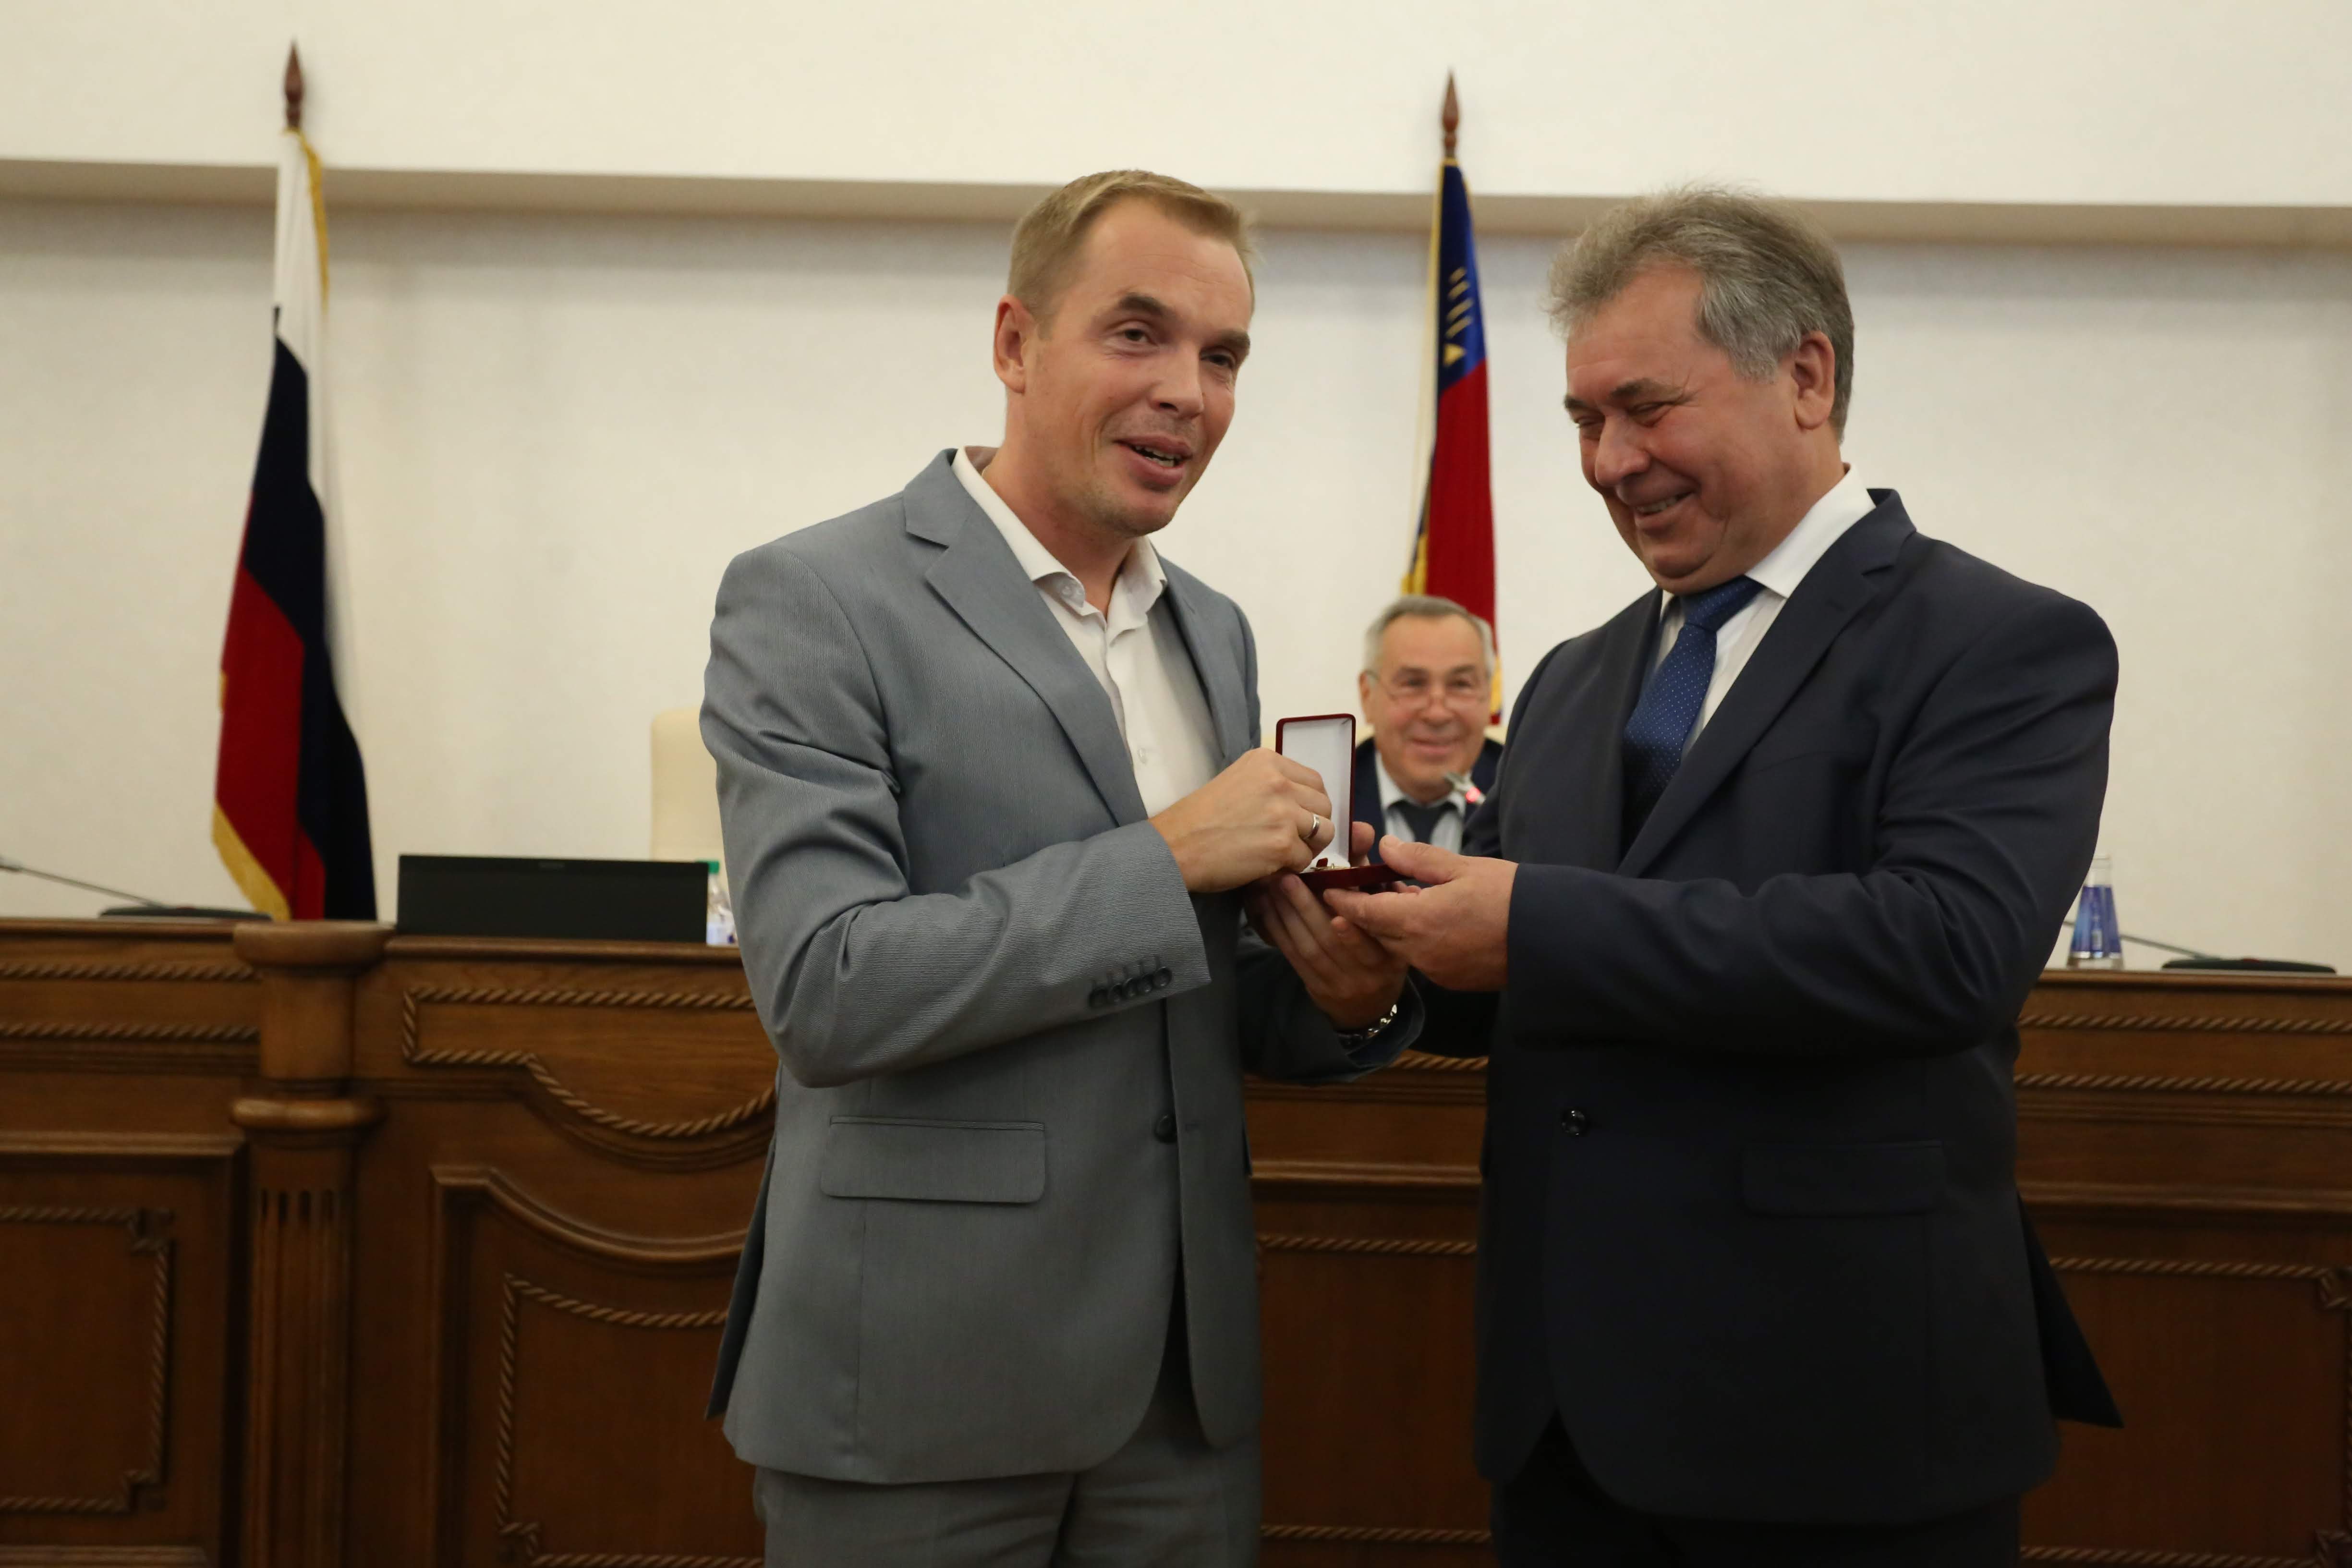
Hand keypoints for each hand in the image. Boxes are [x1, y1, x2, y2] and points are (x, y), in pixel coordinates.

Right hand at [1151, 748, 1334, 892]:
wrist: (1174, 847)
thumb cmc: (1199, 819)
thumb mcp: (1237, 781)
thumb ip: (1270, 785)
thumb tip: (1302, 803)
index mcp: (1267, 761)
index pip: (1314, 781)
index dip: (1311, 804)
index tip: (1299, 819)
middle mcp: (1278, 781)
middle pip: (1324, 805)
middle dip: (1314, 826)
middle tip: (1294, 841)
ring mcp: (1282, 812)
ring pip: (1323, 831)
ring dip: (1308, 847)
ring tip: (1285, 854)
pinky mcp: (1281, 844)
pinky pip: (1305, 859)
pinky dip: (1291, 867)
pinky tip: (1270, 866)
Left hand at [1246, 826, 1407, 1029]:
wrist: (1370, 1002)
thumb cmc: (1378, 940)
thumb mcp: (1385, 909)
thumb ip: (1369, 871)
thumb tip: (1359, 829)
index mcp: (1393, 953)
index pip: (1373, 934)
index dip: (1352, 909)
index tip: (1329, 886)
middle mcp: (1368, 973)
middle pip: (1334, 939)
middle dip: (1307, 906)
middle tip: (1287, 877)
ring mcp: (1340, 983)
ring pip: (1309, 947)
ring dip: (1287, 914)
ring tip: (1270, 886)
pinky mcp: (1316, 988)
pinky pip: (1293, 957)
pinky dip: (1277, 930)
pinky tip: (1264, 907)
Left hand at [1324, 835, 1514, 990]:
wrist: (1550, 937)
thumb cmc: (1509, 895)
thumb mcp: (1461, 867)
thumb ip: (1417, 859)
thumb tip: (1385, 847)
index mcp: (1417, 921)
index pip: (1363, 912)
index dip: (1342, 899)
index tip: (1328, 887)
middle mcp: (1420, 952)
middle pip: (1376, 932)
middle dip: (1366, 911)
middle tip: (1361, 886)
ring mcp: (1436, 970)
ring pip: (1398, 946)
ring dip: (1392, 925)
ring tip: (1401, 897)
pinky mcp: (1453, 979)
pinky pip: (1421, 959)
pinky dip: (1416, 940)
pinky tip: (1430, 920)